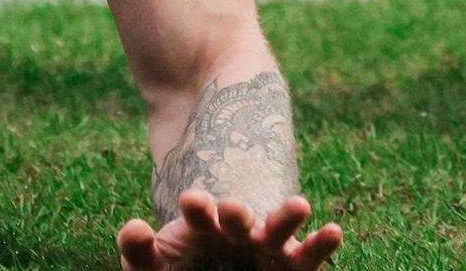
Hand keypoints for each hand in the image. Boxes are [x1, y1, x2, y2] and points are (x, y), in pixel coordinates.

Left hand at [118, 191, 341, 270]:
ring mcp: (265, 244)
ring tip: (299, 204)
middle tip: (233, 207)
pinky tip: (332, 230)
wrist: (208, 268)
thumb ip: (139, 249)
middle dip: (236, 211)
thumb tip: (133, 228)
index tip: (192, 200)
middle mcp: (236, 228)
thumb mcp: (152, 263)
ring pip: (277, 227)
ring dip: (285, 217)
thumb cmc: (178, 266)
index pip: (199, 211)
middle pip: (237, 215)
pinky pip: (308, 255)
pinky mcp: (290, 264)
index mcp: (200, 223)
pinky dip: (321, 244)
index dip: (198, 206)